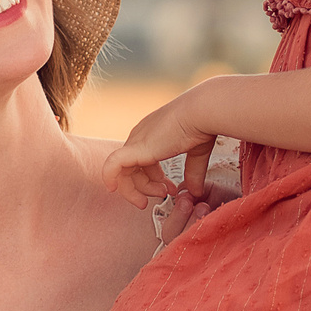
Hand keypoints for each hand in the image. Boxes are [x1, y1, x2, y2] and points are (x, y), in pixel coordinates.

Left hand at [98, 92, 217, 209]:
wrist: (199, 113)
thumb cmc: (201, 125)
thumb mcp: (196, 153)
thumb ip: (193, 172)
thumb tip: (196, 191)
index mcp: (153, 134)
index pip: (143, 160)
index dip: (154, 178)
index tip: (169, 189)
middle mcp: (141, 136)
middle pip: (133, 168)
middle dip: (147, 186)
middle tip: (162, 195)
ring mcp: (136, 142)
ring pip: (123, 172)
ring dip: (135, 190)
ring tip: (154, 197)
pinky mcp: (134, 149)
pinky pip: (112, 166)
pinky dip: (109, 178)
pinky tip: (112, 188)